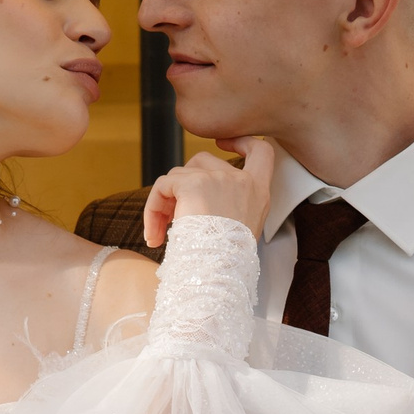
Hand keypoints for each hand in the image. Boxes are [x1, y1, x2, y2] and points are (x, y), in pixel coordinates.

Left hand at [142, 135, 273, 250]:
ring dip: (165, 201)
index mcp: (259, 191)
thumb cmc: (225, 261)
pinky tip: (154, 236)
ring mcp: (218, 178)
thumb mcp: (241, 228)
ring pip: (178, 175)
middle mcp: (241, 180)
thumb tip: (194, 195)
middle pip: (204, 161)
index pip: (261, 151)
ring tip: (161, 233)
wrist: (218, 273)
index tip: (224, 142)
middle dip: (183, 184)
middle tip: (172, 218)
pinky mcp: (193, 184)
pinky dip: (152, 209)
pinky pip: (163, 186)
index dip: (243, 141)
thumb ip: (229, 204)